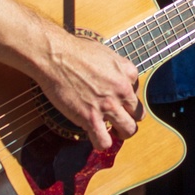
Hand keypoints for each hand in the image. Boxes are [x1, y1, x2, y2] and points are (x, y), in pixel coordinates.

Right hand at [37, 32, 139, 151]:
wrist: (55, 56)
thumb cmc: (76, 51)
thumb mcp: (107, 53)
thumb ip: (117, 69)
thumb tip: (117, 80)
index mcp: (128, 72)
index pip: (137, 94)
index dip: (126, 100)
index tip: (115, 100)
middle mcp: (122, 90)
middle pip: (138, 116)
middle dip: (129, 119)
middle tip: (117, 120)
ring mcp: (108, 105)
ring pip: (128, 131)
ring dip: (121, 134)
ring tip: (110, 132)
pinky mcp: (90, 118)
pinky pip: (104, 142)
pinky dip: (101, 143)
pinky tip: (95, 136)